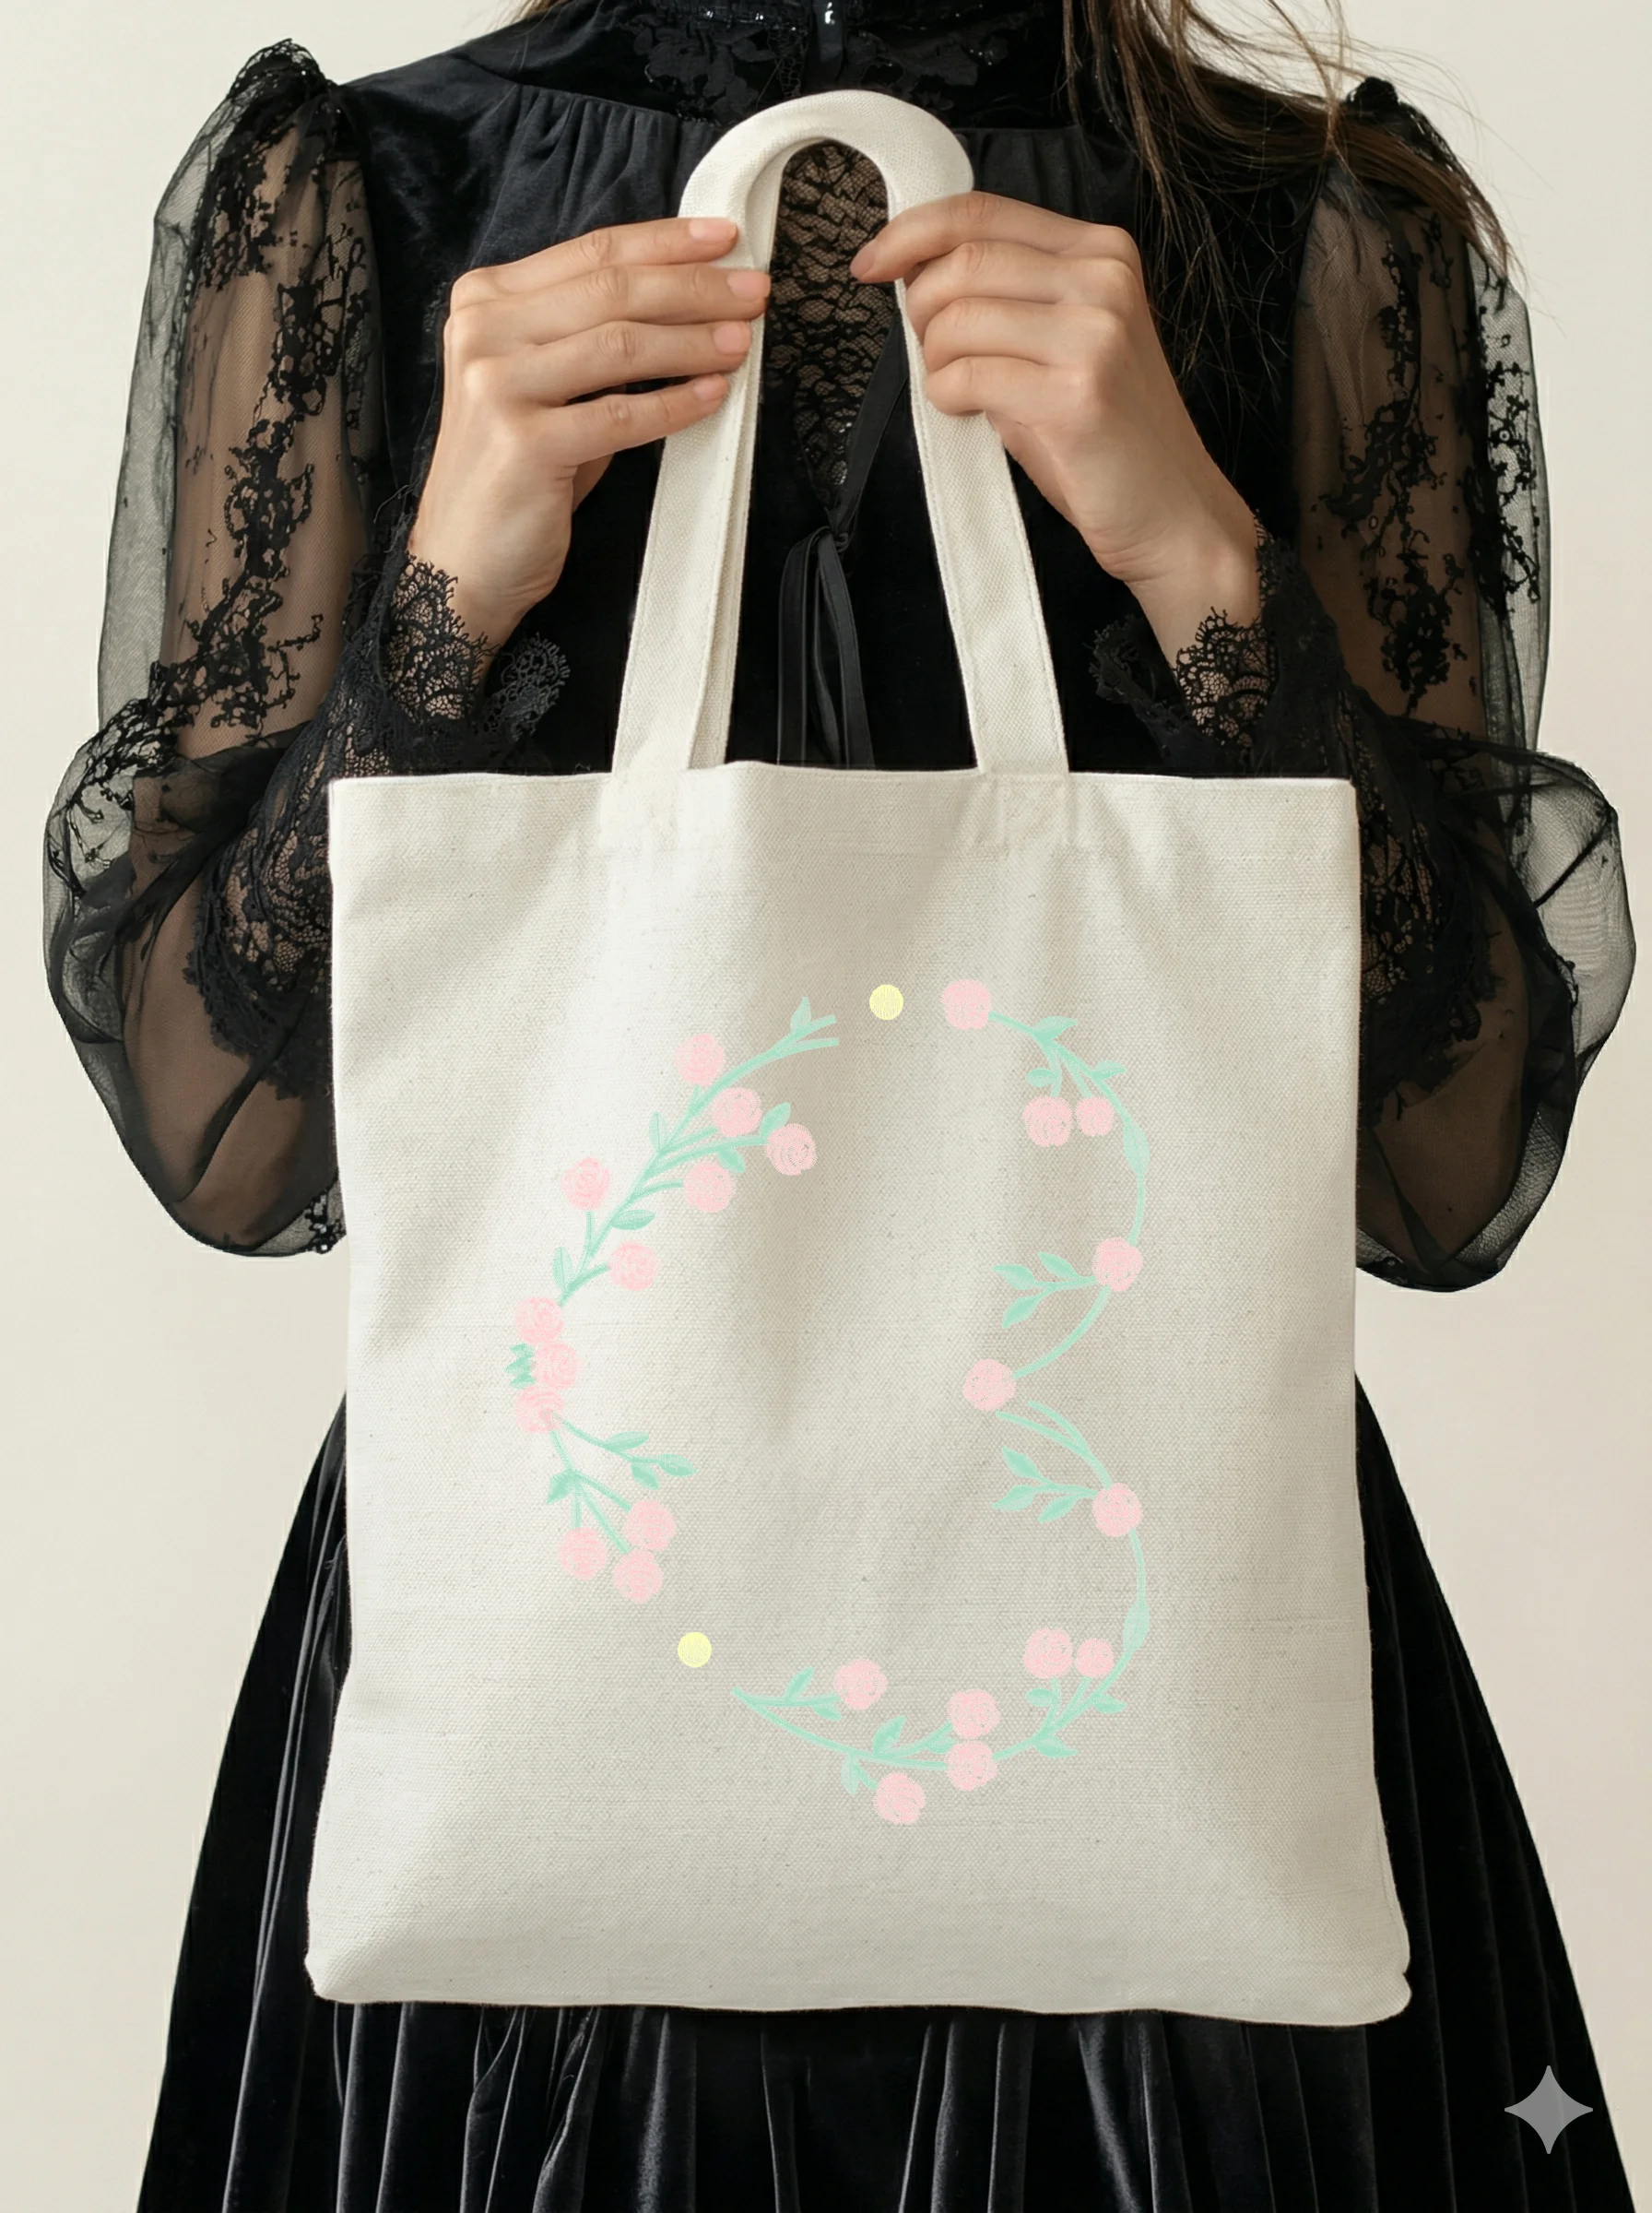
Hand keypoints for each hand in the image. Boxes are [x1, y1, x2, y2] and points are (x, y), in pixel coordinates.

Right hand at [405, 216, 770, 651]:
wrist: (462, 561)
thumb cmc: (518, 475)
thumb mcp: (547, 386)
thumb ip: (591, 336)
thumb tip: (685, 299)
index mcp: (485, 300)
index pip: (591, 254)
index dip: (665, 242)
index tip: (726, 239)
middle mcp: (483, 332)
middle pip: (610, 290)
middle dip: (693, 287)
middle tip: (754, 291)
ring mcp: (497, 386)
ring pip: (619, 344)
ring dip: (692, 341)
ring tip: (742, 342)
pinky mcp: (523, 445)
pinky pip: (621, 416)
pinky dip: (674, 406)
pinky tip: (713, 396)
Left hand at [850, 193, 1261, 659]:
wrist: (1171, 511)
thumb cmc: (1105, 435)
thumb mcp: (1064, 342)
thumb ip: (1009, 297)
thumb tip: (919, 273)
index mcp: (1100, 252)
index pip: (982, 211)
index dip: (911, 232)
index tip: (871, 263)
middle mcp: (1102, 279)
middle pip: (963, 260)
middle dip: (920, 307)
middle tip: (930, 353)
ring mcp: (1093, 334)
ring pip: (959, 317)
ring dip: (935, 360)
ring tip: (957, 390)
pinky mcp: (1075, 394)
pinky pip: (969, 376)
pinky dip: (948, 396)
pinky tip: (969, 412)